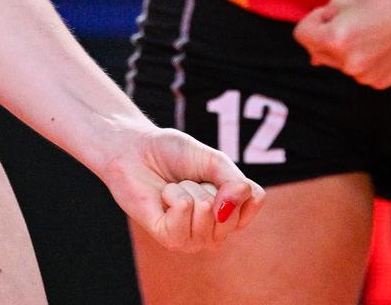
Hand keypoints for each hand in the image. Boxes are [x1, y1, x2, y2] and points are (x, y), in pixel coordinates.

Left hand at [98, 124, 265, 251]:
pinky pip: (183, 213)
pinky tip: (164, 197)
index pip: (254, 200)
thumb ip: (234, 182)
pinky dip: (173, 195)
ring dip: (189, 189)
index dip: (235, 179)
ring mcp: (192, 239)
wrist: (135, 150)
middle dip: (208, 185)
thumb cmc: (174, 155)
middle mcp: (214, 231)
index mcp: (229, 213)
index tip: (213, 173)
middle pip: (229, 211)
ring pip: (206, 212)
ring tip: (175, 188)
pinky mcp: (168, 239)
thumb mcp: (214, 160)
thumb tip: (232, 206)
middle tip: (189, 181)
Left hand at [294, 0, 390, 89]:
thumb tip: (313, 57)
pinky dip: (363, 58)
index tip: (334, 11)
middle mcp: (349, 65)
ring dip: (345, 49)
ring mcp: (366, 77)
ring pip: (339, 63)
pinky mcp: (381, 82)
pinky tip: (383, 44)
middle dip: (327, 36)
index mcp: (336, 40)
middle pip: (318, 52)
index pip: (301, 35)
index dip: (315, 19)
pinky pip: (358, 71)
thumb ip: (321, 24)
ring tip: (372, 30)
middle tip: (355, 19)